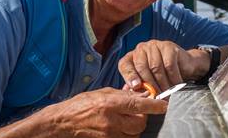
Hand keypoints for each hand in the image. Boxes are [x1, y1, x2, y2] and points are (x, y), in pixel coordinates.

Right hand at [35, 87, 166, 137]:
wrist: (63, 122)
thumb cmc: (81, 105)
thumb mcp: (102, 93)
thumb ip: (123, 94)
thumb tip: (142, 93)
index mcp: (109, 104)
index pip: (138, 104)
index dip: (154, 105)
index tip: (164, 105)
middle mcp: (111, 120)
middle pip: (139, 123)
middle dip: (143, 117)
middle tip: (138, 111)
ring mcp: (109, 134)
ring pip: (134, 133)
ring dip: (135, 126)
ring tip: (127, 118)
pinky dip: (128, 133)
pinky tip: (122, 126)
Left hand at [118, 40, 209, 92]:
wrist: (184, 67)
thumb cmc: (162, 77)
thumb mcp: (149, 83)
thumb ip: (140, 89)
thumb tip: (135, 99)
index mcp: (132, 57)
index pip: (124, 65)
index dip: (129, 76)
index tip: (135, 86)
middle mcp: (141, 49)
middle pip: (141, 67)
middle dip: (149, 85)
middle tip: (156, 98)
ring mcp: (154, 46)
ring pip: (156, 67)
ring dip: (162, 84)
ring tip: (167, 95)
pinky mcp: (168, 46)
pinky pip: (169, 65)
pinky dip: (172, 78)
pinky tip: (176, 86)